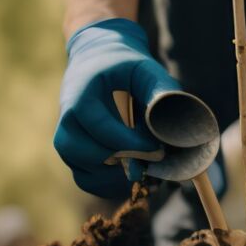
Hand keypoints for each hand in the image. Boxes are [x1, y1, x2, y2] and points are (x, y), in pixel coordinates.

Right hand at [55, 18, 179, 197]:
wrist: (98, 59)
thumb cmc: (124, 65)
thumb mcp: (144, 68)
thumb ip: (161, 91)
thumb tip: (179, 126)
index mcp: (81, 95)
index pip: (99, 127)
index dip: (130, 143)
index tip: (158, 149)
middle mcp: (67, 119)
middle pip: (83, 152)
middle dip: (121, 160)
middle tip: (152, 158)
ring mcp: (67, 138)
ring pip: (84, 171)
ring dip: (115, 177)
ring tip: (143, 167)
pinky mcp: (74, 153)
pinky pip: (86, 179)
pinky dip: (108, 185)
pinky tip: (131, 175)